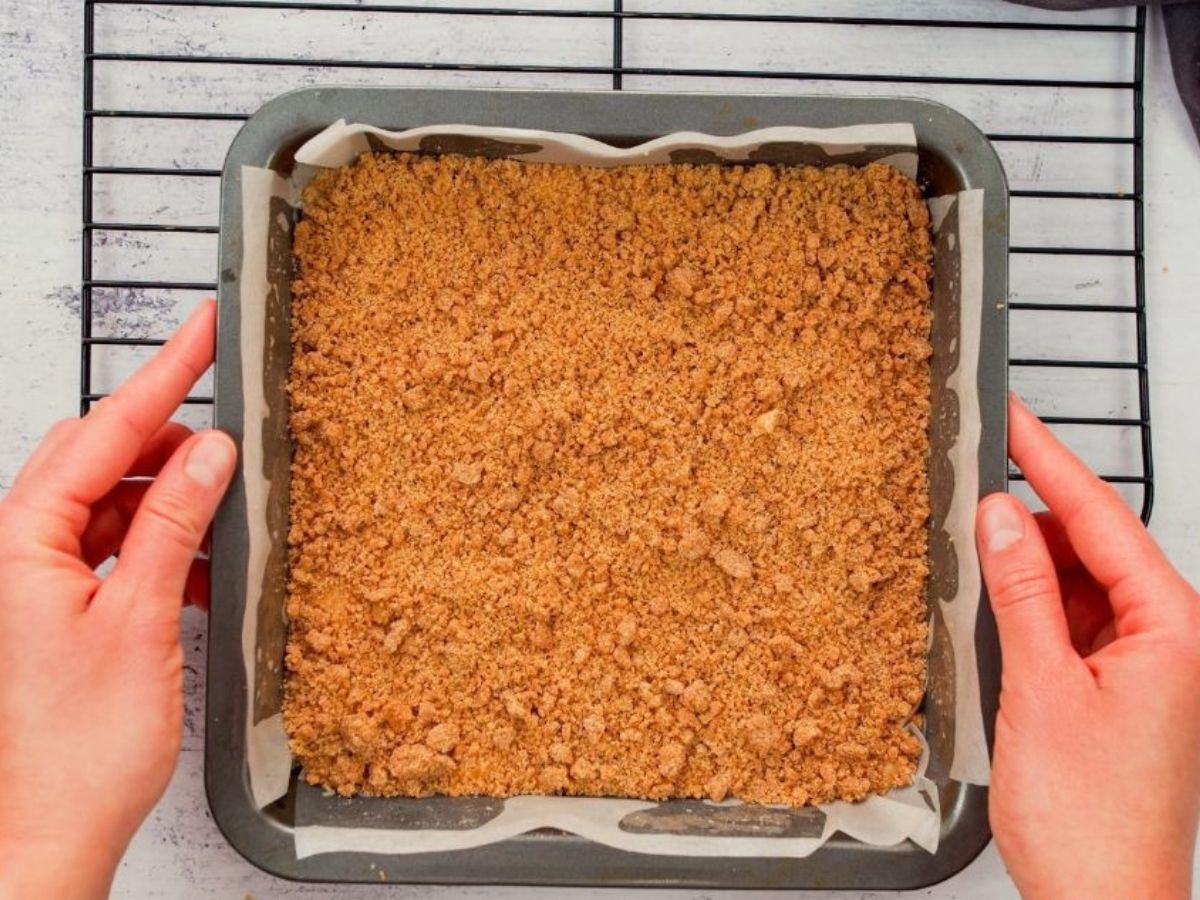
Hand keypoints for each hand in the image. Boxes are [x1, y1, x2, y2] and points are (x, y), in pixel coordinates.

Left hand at [0, 302, 235, 899]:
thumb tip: (211, 453)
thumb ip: (172, 525)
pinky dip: (166, 544)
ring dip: (172, 499)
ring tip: (225, 512)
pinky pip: (121, 544)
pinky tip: (202, 567)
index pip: (107, 429)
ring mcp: (46, 577)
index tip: (205, 326)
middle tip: (231, 430)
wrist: (48, 833)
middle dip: (168, 437)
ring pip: (116, 499)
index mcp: (24, 538)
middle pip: (103, 453)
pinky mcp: (71, 605)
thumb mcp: (139, 619)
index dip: (165, 372)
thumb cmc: (73, 750)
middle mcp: (25, 548)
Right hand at [977, 395, 1199, 899]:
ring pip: (1074, 581)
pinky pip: (1068, 620)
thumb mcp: (1042, 690)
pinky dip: (1027, 607)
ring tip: (968, 560)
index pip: (1100, 517)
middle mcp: (1168, 638)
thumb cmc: (1095, 824)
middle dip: (1027, 520)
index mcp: (1173, 628)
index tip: (1013, 414)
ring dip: (1023, 568)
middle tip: (965, 490)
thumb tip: (1000, 518)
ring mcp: (1142, 662)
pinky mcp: (1114, 685)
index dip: (1050, 458)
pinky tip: (989, 608)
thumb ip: (1021, 593)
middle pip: (1088, 543)